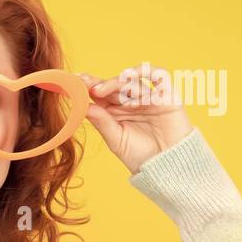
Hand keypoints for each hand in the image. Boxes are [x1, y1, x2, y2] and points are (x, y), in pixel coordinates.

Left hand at [77, 64, 194, 174]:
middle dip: (100, 82)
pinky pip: (160, 76)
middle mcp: (131, 101)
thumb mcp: (116, 139)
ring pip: (133, 78)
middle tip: (87, 85)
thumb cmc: (140, 156)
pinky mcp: (168, 95)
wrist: (167, 166)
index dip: (87, 86)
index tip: (74, 82)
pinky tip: (132, 86)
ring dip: (118, 81)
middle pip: (114, 84)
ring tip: (103, 90)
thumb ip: (102, 122)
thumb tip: (83, 106)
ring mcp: (149, 96)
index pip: (100, 93)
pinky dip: (147, 74)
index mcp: (115, 111)